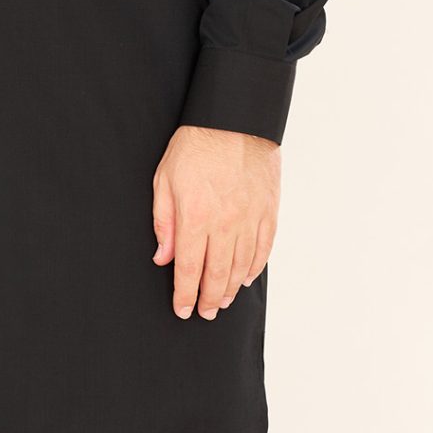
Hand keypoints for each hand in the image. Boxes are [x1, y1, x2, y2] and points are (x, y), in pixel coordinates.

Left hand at [151, 123, 279, 317]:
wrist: (235, 118)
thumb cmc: (195, 146)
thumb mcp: (164, 180)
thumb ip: (163, 222)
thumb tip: (163, 258)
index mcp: (195, 217)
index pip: (188, 269)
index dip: (184, 294)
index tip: (182, 310)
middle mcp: (225, 223)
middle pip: (217, 274)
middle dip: (208, 299)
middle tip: (204, 314)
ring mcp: (250, 218)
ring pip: (241, 266)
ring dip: (230, 289)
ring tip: (222, 302)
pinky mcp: (268, 210)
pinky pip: (263, 248)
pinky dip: (255, 267)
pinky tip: (245, 278)